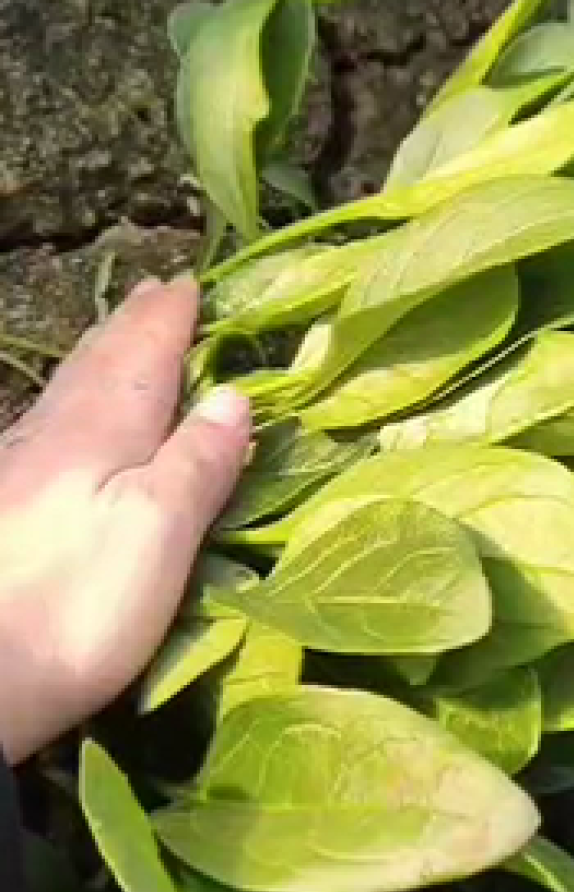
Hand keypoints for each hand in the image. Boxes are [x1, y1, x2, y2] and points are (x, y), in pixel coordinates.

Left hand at [0, 275, 249, 764]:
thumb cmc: (72, 609)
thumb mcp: (155, 535)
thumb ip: (195, 465)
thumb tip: (233, 397)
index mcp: (99, 433)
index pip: (142, 357)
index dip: (169, 320)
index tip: (191, 282)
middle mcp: (53, 438)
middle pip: (99, 367)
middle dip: (132, 329)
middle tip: (156, 293)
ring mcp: (19, 473)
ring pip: (68, 394)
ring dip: (100, 359)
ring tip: (117, 337)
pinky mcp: (4, 512)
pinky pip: (50, 427)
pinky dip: (74, 403)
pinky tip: (65, 420)